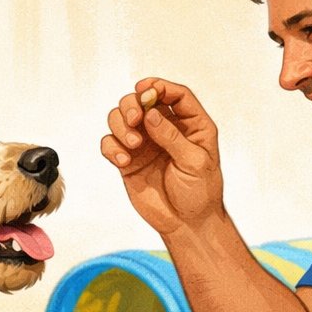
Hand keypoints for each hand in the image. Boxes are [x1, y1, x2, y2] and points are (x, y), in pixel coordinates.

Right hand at [99, 79, 225, 236]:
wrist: (186, 224)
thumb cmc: (200, 193)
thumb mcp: (195, 162)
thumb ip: (173, 137)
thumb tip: (151, 114)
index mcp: (191, 125)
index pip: (176, 95)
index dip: (160, 87)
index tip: (146, 89)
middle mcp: (166, 129)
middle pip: (142, 100)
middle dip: (133, 104)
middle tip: (135, 119)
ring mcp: (145, 144)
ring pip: (122, 118)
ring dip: (120, 125)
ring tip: (132, 144)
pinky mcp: (129, 160)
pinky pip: (111, 144)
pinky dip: (112, 148)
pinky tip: (123, 162)